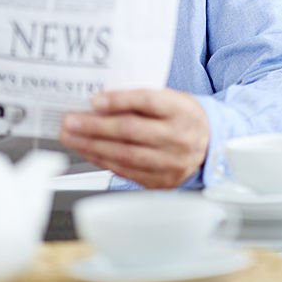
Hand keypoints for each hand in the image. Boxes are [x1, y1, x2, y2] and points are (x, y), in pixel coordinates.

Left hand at [60, 88, 209, 188]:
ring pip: (125, 154)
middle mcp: (179, 138)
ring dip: (91, 146)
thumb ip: (143, 100)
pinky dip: (102, 160)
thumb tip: (101, 101)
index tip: (94, 100)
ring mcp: (171, 163)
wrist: (210, 146)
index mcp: (183, 111)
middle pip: (131, 131)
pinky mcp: (161, 181)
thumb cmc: (184, 118)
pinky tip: (88, 151)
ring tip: (71, 137)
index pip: (149, 102)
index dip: (120, 101)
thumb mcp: (173, 100)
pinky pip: (125, 171)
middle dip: (95, 126)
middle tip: (70, 121)